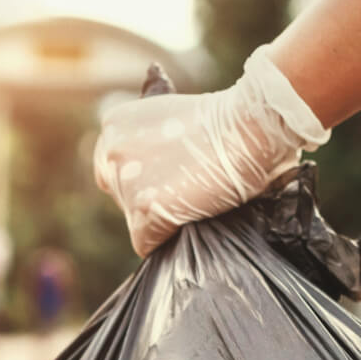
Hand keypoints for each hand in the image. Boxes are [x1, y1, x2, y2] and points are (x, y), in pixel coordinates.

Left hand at [94, 49, 329, 256]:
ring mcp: (125, 181)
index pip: (112, 168)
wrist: (249, 127)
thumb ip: (152, 140)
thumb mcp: (176, 116)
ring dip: (162, 218)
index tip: (169, 179)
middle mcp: (111, 150)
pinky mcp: (143, 209)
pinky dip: (167, 239)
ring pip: (134, 221)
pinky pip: (146, 243)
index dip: (143, 178)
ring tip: (195, 200)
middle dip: (150, 199)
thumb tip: (153, 170)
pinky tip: (192, 219)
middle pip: (121, 196)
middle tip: (188, 190)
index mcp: (115, 123)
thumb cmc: (228, 122)